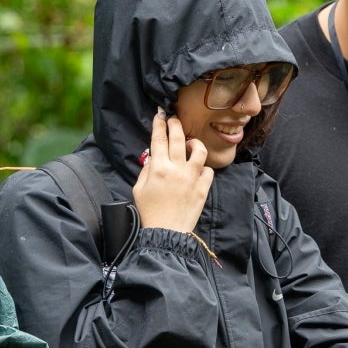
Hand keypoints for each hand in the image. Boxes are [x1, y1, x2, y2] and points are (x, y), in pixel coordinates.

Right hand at [132, 109, 212, 231]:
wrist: (167, 232)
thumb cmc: (150, 212)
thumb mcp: (139, 189)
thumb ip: (146, 169)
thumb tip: (154, 156)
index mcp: (159, 168)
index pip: (159, 139)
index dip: (159, 124)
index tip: (160, 114)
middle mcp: (177, 169)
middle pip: (179, 138)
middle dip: (175, 124)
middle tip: (174, 119)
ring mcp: (192, 178)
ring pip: (199, 150)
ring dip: (194, 143)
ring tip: (189, 144)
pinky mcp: (203, 188)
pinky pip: (208, 170)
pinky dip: (203, 167)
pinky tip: (197, 169)